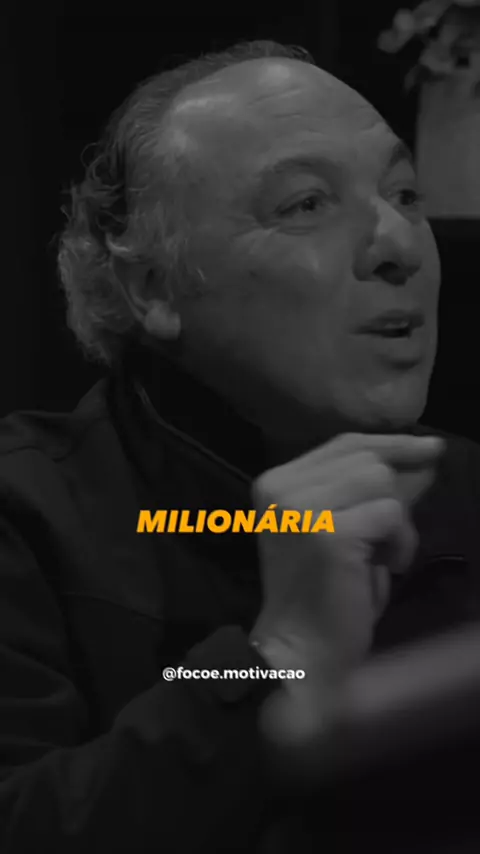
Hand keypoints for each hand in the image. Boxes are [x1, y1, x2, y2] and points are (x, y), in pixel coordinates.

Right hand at [250, 433, 443, 740]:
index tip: (430, 449)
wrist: (301, 652)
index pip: (344, 443)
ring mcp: (301, 508)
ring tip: (385, 555)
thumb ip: (372, 490)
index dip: (392, 444)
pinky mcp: (329, 532)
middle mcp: (281, 487)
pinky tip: (388, 567)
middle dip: (396, 491)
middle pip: (366, 457)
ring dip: (398, 520)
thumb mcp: (344, 525)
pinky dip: (402, 541)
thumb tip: (424, 455)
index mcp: (276, 482)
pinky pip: (391, 513)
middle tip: (393, 536)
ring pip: (380, 479)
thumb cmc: (324, 593)